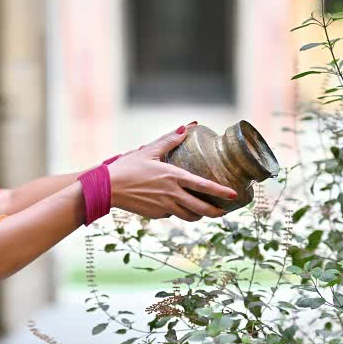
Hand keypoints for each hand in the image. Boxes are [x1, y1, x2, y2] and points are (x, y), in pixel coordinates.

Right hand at [106, 126, 238, 220]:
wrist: (108, 187)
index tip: (234, 195)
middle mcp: (172, 194)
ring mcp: (164, 206)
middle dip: (216, 212)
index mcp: (174, 176)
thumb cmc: (127, 166)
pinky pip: (172, 214)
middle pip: (201, 208)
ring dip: (198, 215)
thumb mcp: (149, 150)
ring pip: (189, 216)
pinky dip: (177, 211)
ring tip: (203, 211)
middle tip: (224, 211)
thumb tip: (187, 127)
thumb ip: (169, 140)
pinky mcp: (155, 215)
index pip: (204, 186)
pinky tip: (175, 205)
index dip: (221, 192)